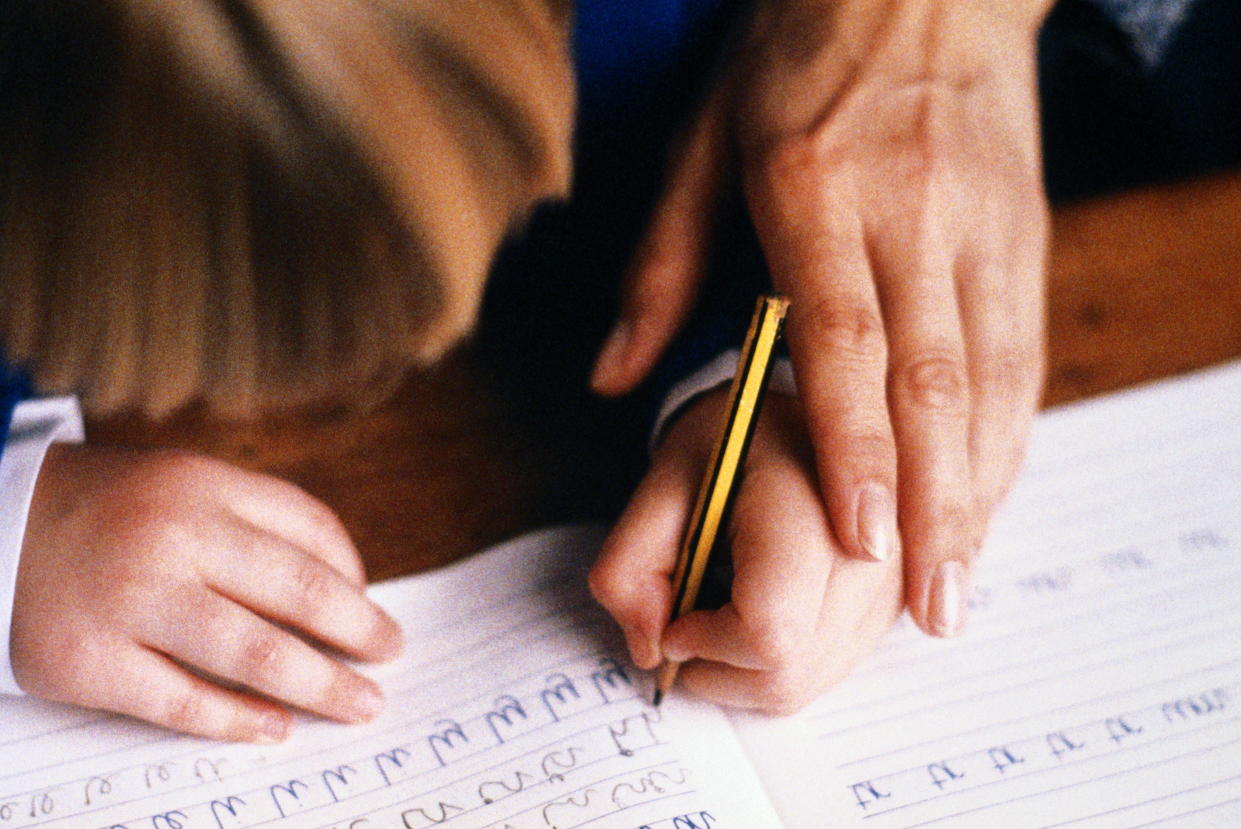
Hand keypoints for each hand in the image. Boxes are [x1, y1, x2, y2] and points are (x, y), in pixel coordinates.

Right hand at [11, 444, 403, 742]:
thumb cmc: (111, 514)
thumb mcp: (184, 486)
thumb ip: (257, 524)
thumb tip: (346, 588)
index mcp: (202, 486)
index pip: (309, 529)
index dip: (354, 576)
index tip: (375, 609)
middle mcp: (172, 537)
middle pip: (297, 592)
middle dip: (358, 631)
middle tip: (393, 656)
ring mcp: (130, 601)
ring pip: (254, 652)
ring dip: (321, 684)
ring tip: (360, 703)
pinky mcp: (89, 660)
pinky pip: (184, 701)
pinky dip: (239, 720)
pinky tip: (277, 728)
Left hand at [590, 389, 901, 711]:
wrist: (804, 415)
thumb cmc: (732, 446)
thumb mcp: (664, 480)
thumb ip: (632, 561)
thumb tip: (652, 650)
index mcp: (815, 498)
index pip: (769, 630)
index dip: (706, 640)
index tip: (677, 613)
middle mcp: (876, 545)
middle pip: (785, 673)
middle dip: (716, 665)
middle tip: (688, 619)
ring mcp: (897, 581)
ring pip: (805, 685)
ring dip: (743, 671)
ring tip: (722, 608)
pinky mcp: (898, 603)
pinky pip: (825, 673)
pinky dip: (778, 664)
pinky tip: (761, 613)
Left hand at [592, 0, 1050, 635]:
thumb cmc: (795, 53)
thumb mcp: (702, 141)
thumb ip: (659, 269)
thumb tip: (612, 378)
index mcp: (816, 191)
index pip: (846, 340)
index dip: (856, 449)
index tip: (861, 541)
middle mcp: (912, 213)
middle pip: (931, 380)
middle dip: (931, 504)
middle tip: (928, 606)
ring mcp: (979, 222)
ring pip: (990, 376)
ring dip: (980, 486)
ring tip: (962, 579)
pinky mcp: (1020, 230)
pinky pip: (1020, 349)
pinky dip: (1008, 432)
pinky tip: (992, 492)